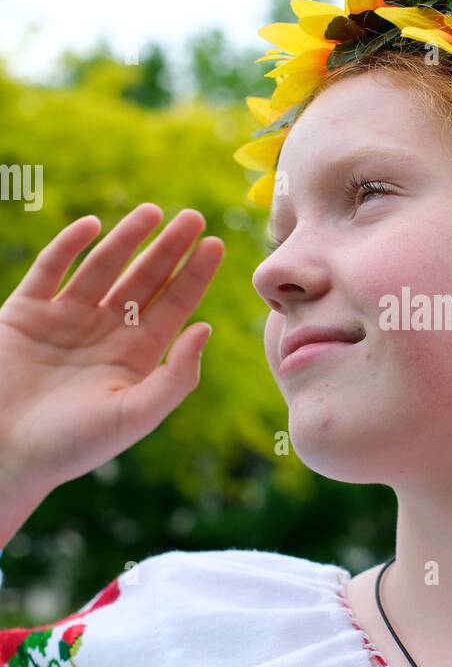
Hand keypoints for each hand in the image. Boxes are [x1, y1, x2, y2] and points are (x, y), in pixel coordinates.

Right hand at [0, 204, 223, 500]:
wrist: (1, 454)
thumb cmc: (70, 446)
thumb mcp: (135, 416)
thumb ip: (175, 378)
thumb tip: (205, 329)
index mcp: (134, 357)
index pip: (173, 306)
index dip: (194, 275)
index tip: (215, 244)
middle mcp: (104, 333)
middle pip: (144, 280)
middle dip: (168, 249)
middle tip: (193, 217)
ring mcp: (64, 319)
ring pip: (102, 267)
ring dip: (126, 239)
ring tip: (153, 212)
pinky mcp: (25, 312)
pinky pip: (50, 270)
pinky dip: (68, 246)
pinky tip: (92, 225)